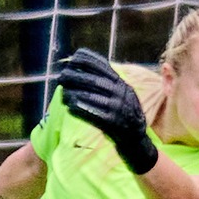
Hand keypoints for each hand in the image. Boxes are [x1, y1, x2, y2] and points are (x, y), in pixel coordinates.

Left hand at [58, 47, 159, 173]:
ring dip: (74, 93)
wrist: (136, 139)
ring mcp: (118, 108)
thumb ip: (109, 81)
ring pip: (92, 97)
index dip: (86, 61)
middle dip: (76, 77)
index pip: (103, 67)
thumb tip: (86, 67)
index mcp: (122, 84)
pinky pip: (93, 114)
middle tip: (61, 76)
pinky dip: (80, 110)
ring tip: (62, 92)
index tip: (71, 59)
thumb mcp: (122, 94)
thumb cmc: (124, 114)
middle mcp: (121, 93)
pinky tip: (69, 107)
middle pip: (95, 81)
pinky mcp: (113, 123)